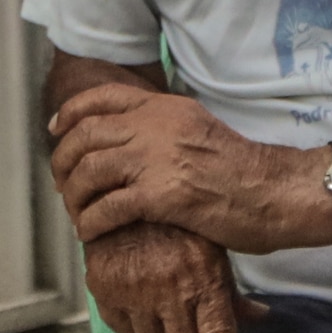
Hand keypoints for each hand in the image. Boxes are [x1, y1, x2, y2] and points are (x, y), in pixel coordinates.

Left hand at [47, 84, 331, 252]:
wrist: (275, 192)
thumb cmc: (244, 171)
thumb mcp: (200, 131)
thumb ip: (166, 131)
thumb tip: (135, 142)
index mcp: (166, 107)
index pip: (104, 98)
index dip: (72, 114)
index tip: (56, 130)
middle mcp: (155, 126)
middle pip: (86, 135)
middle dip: (64, 161)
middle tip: (62, 184)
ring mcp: (155, 160)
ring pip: (89, 171)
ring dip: (74, 196)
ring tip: (76, 214)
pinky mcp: (160, 196)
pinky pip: (107, 208)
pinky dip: (91, 223)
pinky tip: (91, 234)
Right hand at [86, 222, 261, 332]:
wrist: (130, 188)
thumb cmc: (181, 224)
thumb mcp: (214, 252)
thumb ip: (233, 293)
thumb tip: (261, 319)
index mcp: (204, 281)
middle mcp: (170, 290)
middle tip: (185, 316)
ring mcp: (135, 290)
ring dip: (159, 331)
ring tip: (158, 299)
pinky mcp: (106, 287)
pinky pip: (120, 327)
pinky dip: (129, 318)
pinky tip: (134, 291)